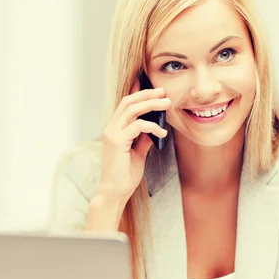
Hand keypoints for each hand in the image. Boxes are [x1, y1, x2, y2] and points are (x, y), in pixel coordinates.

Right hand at [99, 79, 170, 204]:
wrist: (115, 192)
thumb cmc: (125, 175)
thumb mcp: (137, 153)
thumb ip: (143, 140)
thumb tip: (153, 130)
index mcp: (114, 129)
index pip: (125, 104)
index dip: (138, 92)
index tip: (153, 86)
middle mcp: (111, 128)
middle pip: (128, 102)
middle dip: (147, 94)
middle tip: (164, 92)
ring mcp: (112, 134)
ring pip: (132, 109)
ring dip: (151, 104)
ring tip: (167, 104)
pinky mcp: (117, 142)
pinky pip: (137, 126)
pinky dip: (152, 126)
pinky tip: (162, 133)